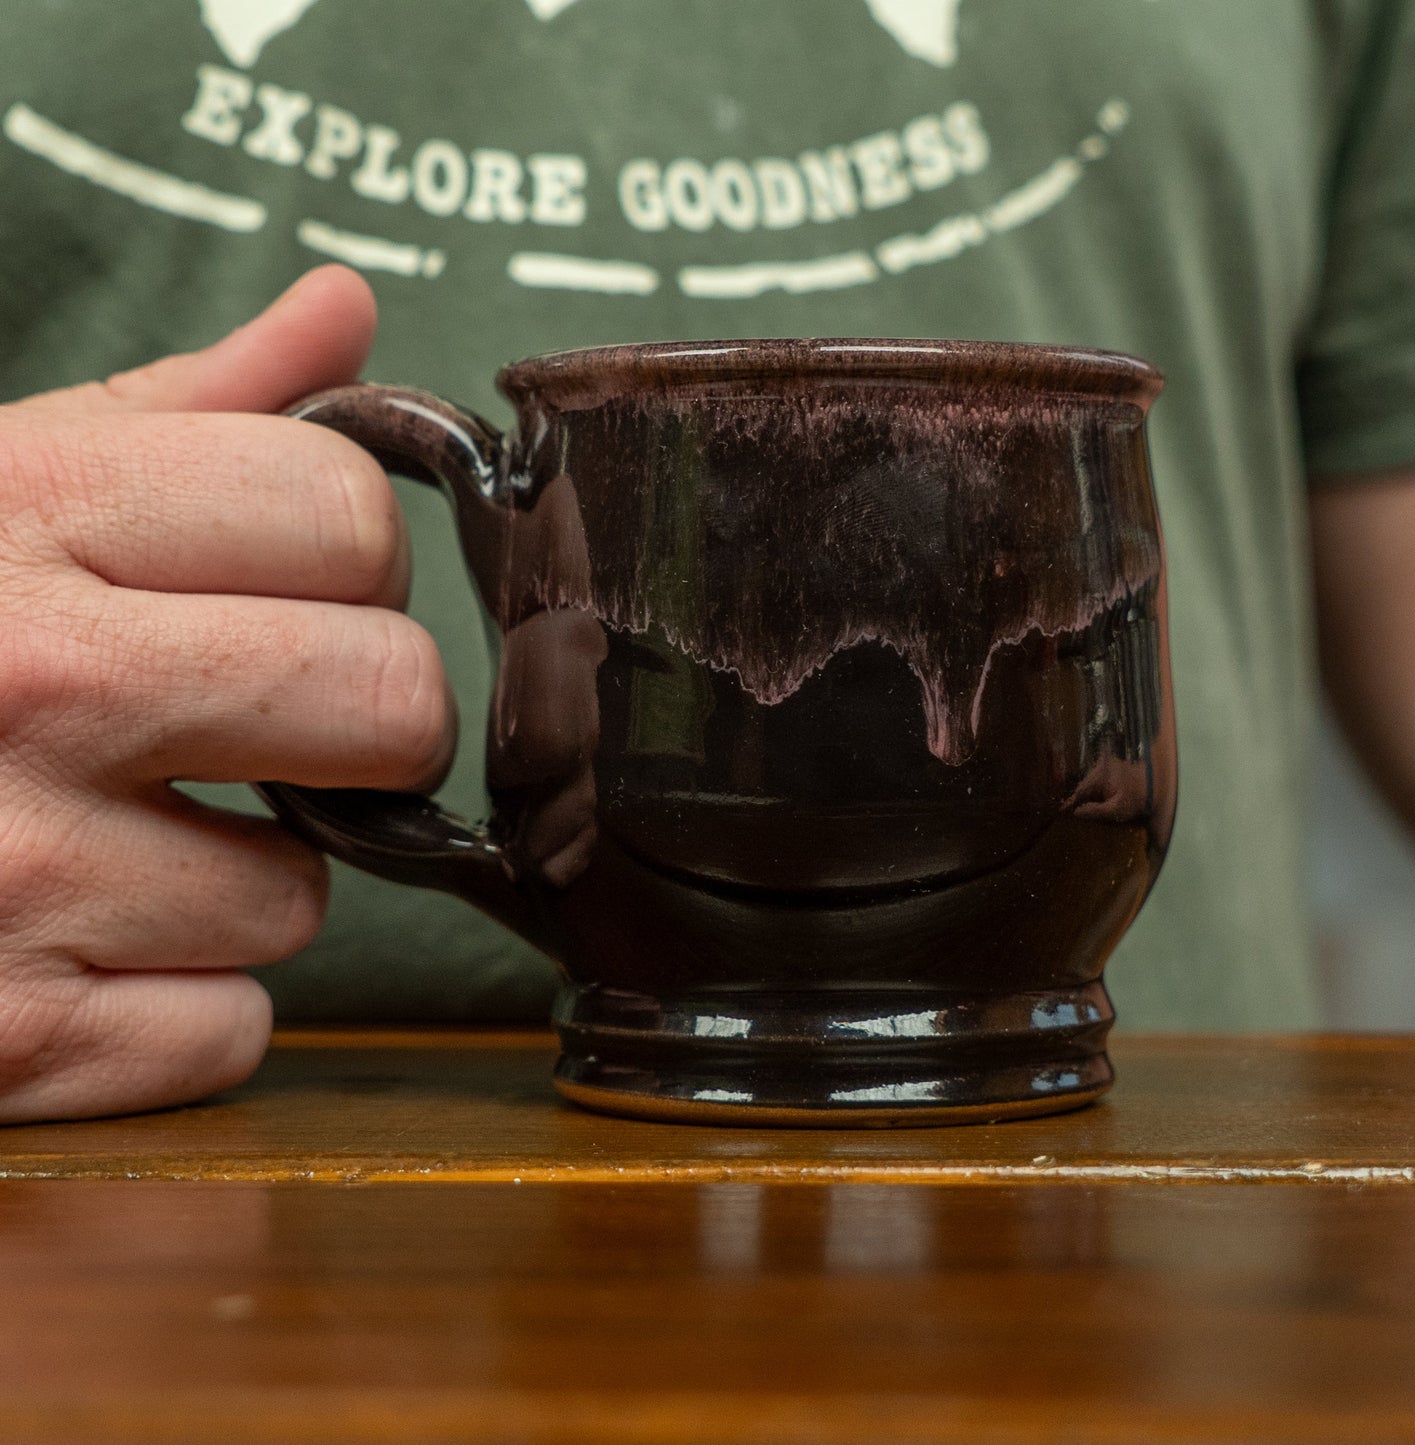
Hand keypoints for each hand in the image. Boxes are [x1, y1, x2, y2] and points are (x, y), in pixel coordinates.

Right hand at [0, 266, 455, 1122]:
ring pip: (304, 895)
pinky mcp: (0, 1044)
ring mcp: (5, 873)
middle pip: (391, 707)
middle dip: (365, 725)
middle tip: (282, 725)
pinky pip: (226, 1032)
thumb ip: (189, 405)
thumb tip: (347, 309)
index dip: (356, 567)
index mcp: (31, 512)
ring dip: (244, 883)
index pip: (351, 522)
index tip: (304, 593)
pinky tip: (80, 950)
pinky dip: (178, 1010)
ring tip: (120, 842)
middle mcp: (24, 682)